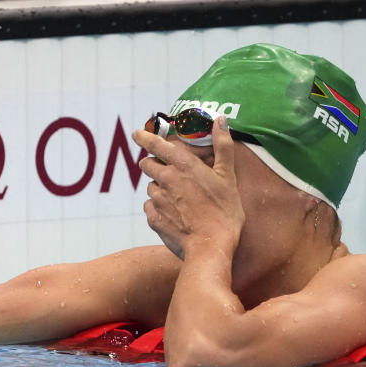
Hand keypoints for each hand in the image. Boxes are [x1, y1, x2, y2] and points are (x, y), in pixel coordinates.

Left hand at [132, 116, 243, 259]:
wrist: (211, 246)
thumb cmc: (224, 212)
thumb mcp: (228, 176)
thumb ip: (223, 146)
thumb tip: (220, 120)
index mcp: (183, 165)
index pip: (156, 144)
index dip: (144, 137)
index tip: (137, 134)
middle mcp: (166, 179)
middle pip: (147, 164)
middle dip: (153, 164)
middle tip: (168, 171)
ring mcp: (157, 200)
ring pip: (150, 187)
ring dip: (160, 188)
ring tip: (180, 199)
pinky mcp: (153, 218)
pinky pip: (150, 207)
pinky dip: (159, 207)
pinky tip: (175, 214)